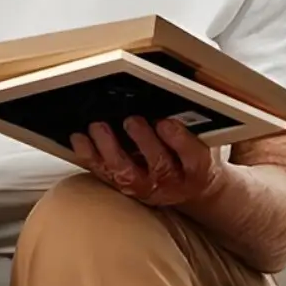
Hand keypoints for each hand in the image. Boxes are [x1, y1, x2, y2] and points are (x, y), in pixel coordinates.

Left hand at [69, 117, 222, 206]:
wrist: (190, 189)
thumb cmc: (193, 156)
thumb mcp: (206, 140)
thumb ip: (194, 125)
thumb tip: (176, 96)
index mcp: (198, 170)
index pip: (193, 157)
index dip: (179, 141)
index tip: (166, 123)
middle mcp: (172, 183)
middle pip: (159, 165)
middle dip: (143, 142)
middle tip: (131, 120)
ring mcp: (146, 188)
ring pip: (127, 173)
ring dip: (110, 150)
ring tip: (98, 128)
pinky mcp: (125, 188)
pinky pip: (105, 174)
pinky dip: (90, 157)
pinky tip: (80, 140)